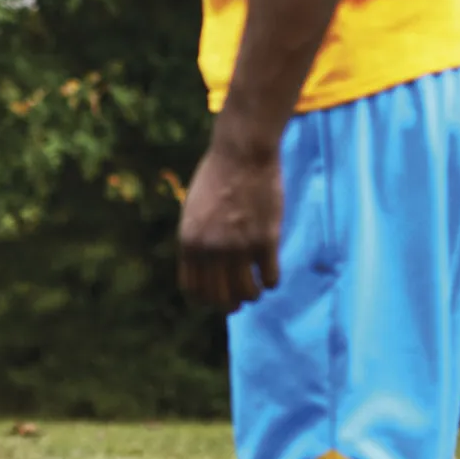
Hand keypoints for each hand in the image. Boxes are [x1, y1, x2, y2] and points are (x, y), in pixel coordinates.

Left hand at [176, 146, 283, 310]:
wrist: (242, 154)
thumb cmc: (216, 178)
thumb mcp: (193, 211)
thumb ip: (197, 240)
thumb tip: (204, 270)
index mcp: (189, 242)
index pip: (193, 290)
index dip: (205, 300)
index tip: (215, 298)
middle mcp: (210, 249)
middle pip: (219, 298)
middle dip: (230, 304)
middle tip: (239, 300)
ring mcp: (239, 246)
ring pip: (247, 293)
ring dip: (252, 295)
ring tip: (256, 288)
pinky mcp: (266, 240)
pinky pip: (270, 278)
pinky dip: (270, 281)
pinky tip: (270, 274)